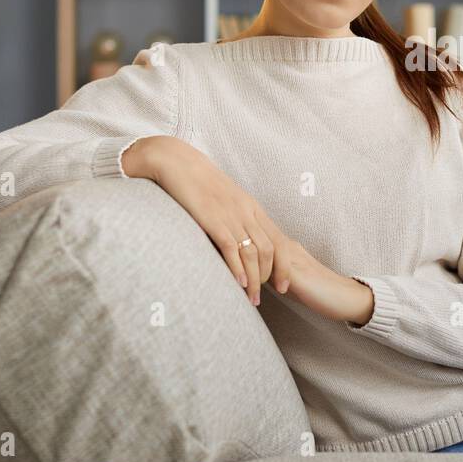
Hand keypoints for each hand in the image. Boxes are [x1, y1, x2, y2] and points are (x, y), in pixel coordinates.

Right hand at [123, 136, 295, 305]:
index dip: (284, 266)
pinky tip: (238, 283)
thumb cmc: (198, 182)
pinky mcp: (213, 219)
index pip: (279, 241)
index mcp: (252, 208)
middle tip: (264, 297)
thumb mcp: (224, 199)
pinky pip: (231, 246)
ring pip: (253, 253)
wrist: (177, 162)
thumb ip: (234, 218)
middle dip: (271, 278)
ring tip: (252, 299)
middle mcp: (247, 212)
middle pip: (270, 251)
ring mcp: (231, 215)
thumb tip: (237, 242)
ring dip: (254, 280)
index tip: (283, 287)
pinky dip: (237, 267)